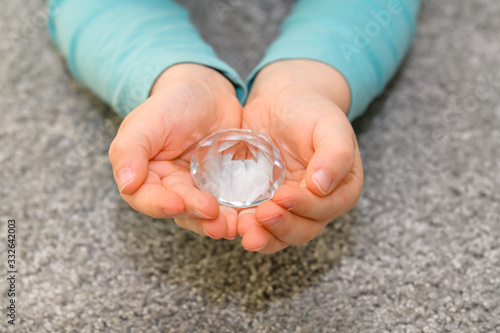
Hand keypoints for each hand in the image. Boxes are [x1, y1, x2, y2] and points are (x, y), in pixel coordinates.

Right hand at [109, 63, 241, 238]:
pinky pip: (228, 203)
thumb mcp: (146, 121)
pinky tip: (247, 214)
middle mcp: (170, 187)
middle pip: (179, 210)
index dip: (159, 205)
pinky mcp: (222, 188)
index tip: (176, 204)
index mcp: (145, 174)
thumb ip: (130, 150)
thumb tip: (127, 184)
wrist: (208, 92)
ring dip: (216, 221)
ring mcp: (198, 189)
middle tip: (213, 215)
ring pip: (204, 214)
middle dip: (195, 216)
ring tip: (232, 224)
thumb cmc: (172, 102)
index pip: (145, 198)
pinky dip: (236, 211)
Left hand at [238, 60, 363, 252]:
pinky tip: (235, 224)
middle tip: (262, 215)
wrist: (281, 102)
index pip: (325, 208)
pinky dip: (249, 228)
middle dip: (282, 226)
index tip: (283, 196)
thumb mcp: (330, 125)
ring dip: (265, 236)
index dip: (304, 207)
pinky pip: (259, 224)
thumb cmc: (311, 111)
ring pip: (281, 234)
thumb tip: (323, 185)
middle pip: (303, 229)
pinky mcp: (266, 204)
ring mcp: (290, 208)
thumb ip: (335, 154)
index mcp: (341, 189)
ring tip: (245, 229)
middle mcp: (318, 205)